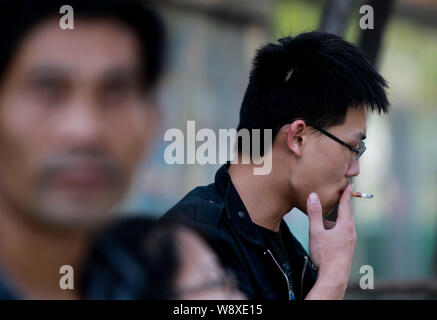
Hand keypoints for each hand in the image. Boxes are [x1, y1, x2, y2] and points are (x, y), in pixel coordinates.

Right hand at [305, 184, 356, 298]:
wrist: (334, 277)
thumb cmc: (324, 255)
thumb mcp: (316, 231)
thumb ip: (314, 213)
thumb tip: (313, 195)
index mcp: (345, 225)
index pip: (346, 205)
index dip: (346, 194)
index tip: (349, 184)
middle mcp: (351, 232)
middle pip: (347, 214)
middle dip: (342, 205)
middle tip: (340, 195)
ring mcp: (351, 241)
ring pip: (343, 225)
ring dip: (335, 220)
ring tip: (324, 221)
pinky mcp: (348, 249)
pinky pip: (343, 234)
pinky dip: (336, 229)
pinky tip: (326, 236)